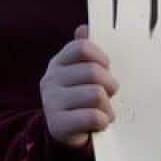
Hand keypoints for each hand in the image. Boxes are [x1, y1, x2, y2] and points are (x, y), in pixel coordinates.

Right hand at [40, 25, 118, 148]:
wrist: (64, 133)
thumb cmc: (80, 98)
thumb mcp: (81, 73)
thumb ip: (85, 51)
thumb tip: (84, 28)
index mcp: (59, 62)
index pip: (82, 47)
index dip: (101, 57)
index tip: (106, 68)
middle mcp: (50, 79)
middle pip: (93, 72)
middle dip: (110, 85)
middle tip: (109, 95)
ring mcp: (51, 102)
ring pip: (96, 95)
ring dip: (108, 107)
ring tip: (105, 111)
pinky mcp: (57, 124)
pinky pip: (93, 117)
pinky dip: (103, 121)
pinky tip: (99, 123)